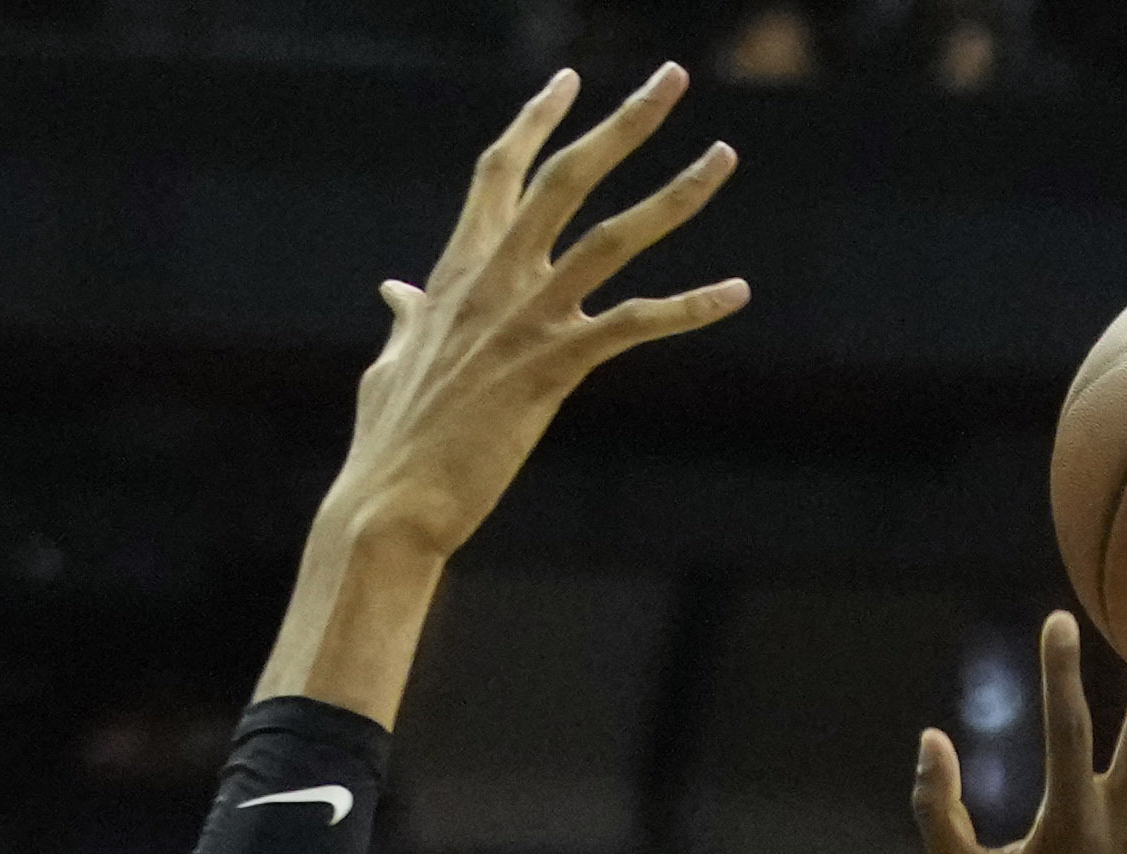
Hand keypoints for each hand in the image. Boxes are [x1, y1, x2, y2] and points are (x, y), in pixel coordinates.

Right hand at [319, 69, 746, 567]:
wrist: (390, 503)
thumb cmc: (390, 444)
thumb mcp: (391, 365)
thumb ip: (404, 320)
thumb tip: (396, 291)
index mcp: (456, 273)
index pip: (499, 172)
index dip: (536, 120)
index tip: (568, 79)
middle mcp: (493, 281)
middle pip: (567, 176)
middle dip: (624, 122)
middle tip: (672, 78)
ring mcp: (525, 321)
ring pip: (614, 236)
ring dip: (677, 192)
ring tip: (723, 156)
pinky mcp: (552, 369)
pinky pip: (635, 324)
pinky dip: (691, 307)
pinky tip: (736, 291)